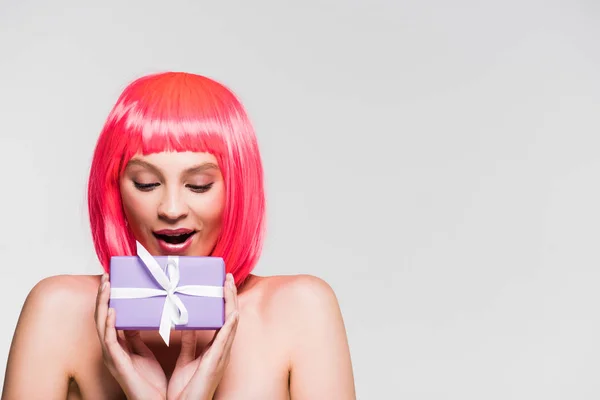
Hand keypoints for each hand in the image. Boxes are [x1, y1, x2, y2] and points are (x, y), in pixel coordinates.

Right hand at [95, 273, 166, 399]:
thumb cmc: (151, 381)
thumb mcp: (145, 351)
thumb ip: (140, 336)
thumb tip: (143, 317)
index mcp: (119, 345)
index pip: (109, 316)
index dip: (109, 298)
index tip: (113, 279)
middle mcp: (111, 349)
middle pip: (101, 317)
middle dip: (103, 296)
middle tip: (108, 276)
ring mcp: (112, 356)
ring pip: (101, 325)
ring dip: (102, 304)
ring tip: (106, 286)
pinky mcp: (117, 363)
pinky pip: (110, 341)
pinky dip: (109, 325)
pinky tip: (111, 311)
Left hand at [167, 273, 239, 399]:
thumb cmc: (186, 389)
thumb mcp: (185, 359)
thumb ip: (188, 342)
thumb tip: (183, 324)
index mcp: (215, 348)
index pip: (223, 319)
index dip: (224, 301)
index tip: (220, 284)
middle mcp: (222, 349)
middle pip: (230, 316)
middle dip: (230, 296)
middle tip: (225, 277)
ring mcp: (222, 354)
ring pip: (231, 322)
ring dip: (231, 302)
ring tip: (228, 285)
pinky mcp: (217, 360)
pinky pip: (226, 337)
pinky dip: (230, 323)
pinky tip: (231, 311)